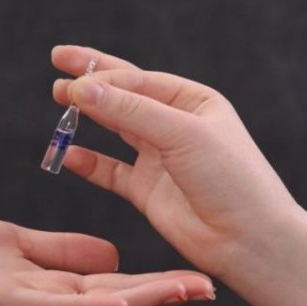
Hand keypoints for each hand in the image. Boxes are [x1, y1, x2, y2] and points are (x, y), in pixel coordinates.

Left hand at [0, 216, 213, 305]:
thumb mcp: (25, 246)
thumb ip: (67, 253)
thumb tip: (112, 256)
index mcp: (59, 292)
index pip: (119, 288)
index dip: (159, 285)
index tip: (195, 277)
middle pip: (119, 303)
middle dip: (164, 297)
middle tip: (208, 288)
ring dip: (144, 301)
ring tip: (183, 291)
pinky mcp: (10, 305)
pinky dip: (96, 305)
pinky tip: (127, 298)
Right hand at [51, 45, 301, 278]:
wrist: (248, 240)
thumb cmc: (231, 180)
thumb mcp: (183, 134)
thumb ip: (132, 111)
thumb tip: (83, 89)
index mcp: (193, 102)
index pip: (140, 80)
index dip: (104, 76)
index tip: (72, 78)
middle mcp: (176, 127)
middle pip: (125, 97)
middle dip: (92, 82)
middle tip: (58, 65)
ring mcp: (161, 159)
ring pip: (116, 130)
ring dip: (88, 117)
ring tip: (59, 101)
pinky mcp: (148, 191)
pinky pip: (112, 172)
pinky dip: (90, 164)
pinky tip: (69, 154)